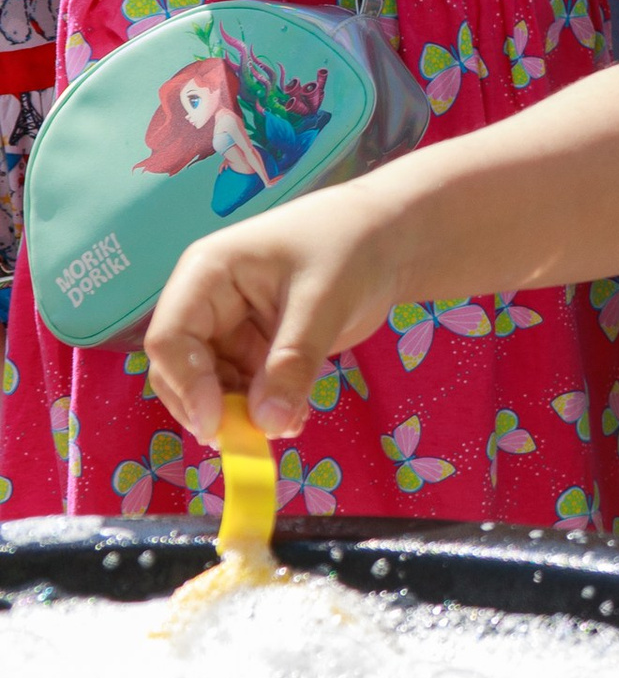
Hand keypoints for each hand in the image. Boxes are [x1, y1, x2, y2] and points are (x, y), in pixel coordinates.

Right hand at [149, 186, 415, 441]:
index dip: (186, 385)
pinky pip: (244, 390)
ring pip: (212, 387)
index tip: (217, 426)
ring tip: (289, 423)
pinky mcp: (255, 348)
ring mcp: (230, 328)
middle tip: (249, 440)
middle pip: (180, 369)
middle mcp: (207, 303)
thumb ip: (293, 362)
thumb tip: (268, 424)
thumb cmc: (350, 246)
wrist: (390, 237)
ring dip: (241, 414)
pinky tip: (295, 417)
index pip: (169, 337)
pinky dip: (262, 410)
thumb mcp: (323, 301)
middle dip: (210, 407)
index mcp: (207, 273)